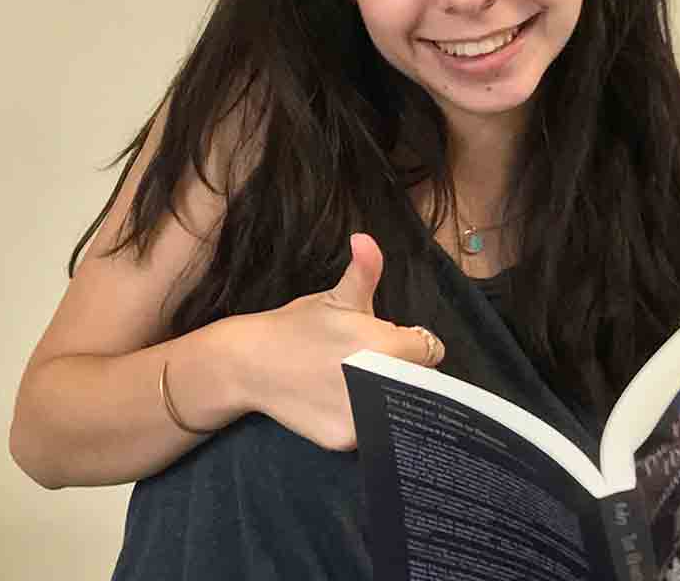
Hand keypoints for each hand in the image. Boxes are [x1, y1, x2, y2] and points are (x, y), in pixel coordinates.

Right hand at [240, 234, 444, 451]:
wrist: (251, 362)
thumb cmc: (298, 325)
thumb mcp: (336, 297)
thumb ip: (365, 271)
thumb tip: (366, 239)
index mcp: (386, 346)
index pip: (429, 352)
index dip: (413, 344)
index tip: (392, 342)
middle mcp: (379, 387)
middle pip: (417, 384)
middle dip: (402, 372)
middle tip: (369, 361)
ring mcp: (361, 418)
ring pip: (396, 411)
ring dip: (386, 397)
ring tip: (356, 380)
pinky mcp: (344, 441)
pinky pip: (370, 432)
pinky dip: (362, 420)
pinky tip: (338, 402)